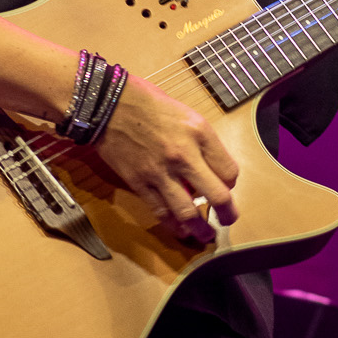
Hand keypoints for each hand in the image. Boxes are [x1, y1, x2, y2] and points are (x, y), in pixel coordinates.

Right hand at [94, 76, 238, 245]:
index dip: (230, 183)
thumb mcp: (185, 113)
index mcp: (199, 132)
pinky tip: (180, 229)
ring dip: (200, 228)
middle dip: (227, 213)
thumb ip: (200, 140)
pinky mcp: (140, 182)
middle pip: (217, 195)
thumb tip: (208, 167)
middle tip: (228, 219)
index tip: (225, 185)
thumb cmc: (146, 102)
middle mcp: (184, 154)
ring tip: (205, 235)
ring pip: (188, 211)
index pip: (228, 170)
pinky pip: (160, 211)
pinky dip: (173, 224)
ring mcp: (161, 171)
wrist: (107, 103)